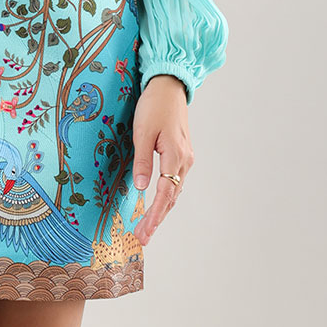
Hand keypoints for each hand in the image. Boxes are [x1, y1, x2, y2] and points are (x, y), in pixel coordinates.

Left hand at [131, 75, 193, 245]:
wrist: (169, 87)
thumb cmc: (153, 106)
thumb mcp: (142, 132)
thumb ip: (142, 160)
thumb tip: (141, 188)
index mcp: (175, 156)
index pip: (164, 193)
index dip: (154, 215)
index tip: (144, 232)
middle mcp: (185, 161)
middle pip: (171, 198)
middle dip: (156, 220)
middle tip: (142, 239)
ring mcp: (185, 159)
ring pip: (174, 192)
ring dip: (160, 212)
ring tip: (146, 229)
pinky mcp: (181, 156)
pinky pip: (174, 183)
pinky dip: (165, 198)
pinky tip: (156, 207)